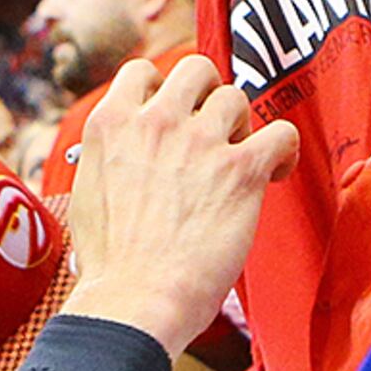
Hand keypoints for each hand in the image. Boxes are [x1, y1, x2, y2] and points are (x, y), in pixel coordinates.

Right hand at [59, 56, 297, 356]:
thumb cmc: (110, 267)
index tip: (176, 116)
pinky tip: (273, 174)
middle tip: (212, 134)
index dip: (164, 90)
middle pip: (197, 69)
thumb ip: (107, 162)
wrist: (134, 301)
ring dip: (242, 126)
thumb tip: (118, 162)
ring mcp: (199, 141)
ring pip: (237, 97)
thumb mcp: (87, 196)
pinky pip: (281, 132)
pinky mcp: (240, 170)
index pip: (143, 71)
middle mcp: (155, 121)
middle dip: (209, 96)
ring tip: (238, 163)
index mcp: (110, 124)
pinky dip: (283, 151)